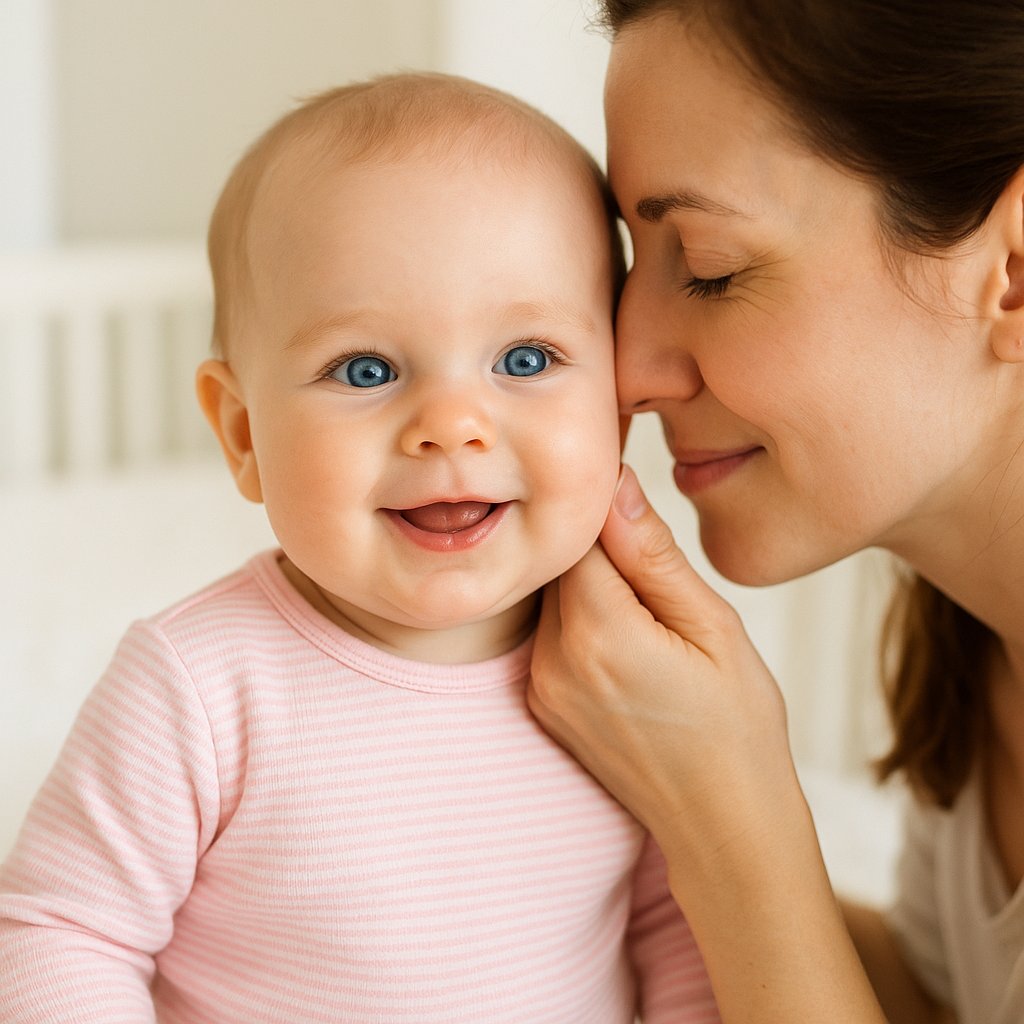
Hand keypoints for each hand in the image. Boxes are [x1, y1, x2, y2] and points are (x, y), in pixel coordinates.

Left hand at [529, 463, 886, 1020]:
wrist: (723, 826)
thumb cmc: (737, 728)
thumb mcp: (714, 628)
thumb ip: (654, 556)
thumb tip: (616, 485)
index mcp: (599, 633)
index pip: (576, 532)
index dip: (599, 497)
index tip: (620, 474)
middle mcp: (554, 659)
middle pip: (560, 564)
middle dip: (597, 543)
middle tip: (645, 542)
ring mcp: (542, 685)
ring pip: (554, 597)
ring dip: (590, 583)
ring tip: (645, 601)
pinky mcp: (543, 702)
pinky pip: (552, 634)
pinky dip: (582, 618)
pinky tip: (627, 636)